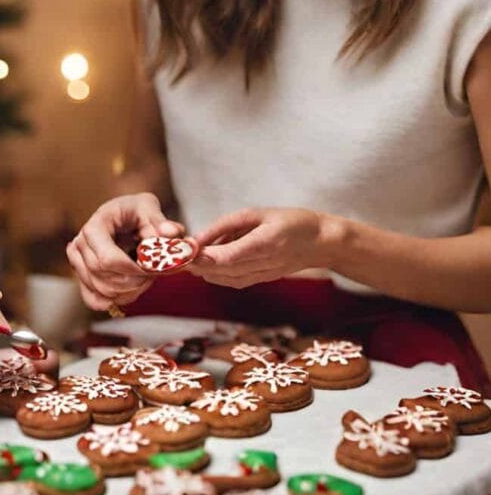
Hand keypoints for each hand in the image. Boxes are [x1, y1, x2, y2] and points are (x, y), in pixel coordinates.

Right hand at [66, 193, 185, 310]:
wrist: (126, 215)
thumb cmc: (137, 211)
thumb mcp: (151, 210)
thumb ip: (162, 223)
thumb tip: (171, 232)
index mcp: (97, 224)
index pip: (107, 259)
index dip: (132, 270)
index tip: (152, 270)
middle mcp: (81, 241)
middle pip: (102, 276)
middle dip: (132, 282)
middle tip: (153, 276)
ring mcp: (78, 259)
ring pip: (98, 289)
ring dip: (127, 292)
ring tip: (145, 279)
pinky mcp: (81, 273)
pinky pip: (91, 298)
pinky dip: (111, 302)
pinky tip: (127, 295)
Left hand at [188, 207, 329, 287]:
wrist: (321, 242)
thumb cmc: (290, 221)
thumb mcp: (258, 213)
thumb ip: (226, 225)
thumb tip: (197, 238)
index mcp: (265, 243)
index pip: (228, 256)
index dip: (204, 257)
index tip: (184, 251)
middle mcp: (264, 263)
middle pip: (222, 271)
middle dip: (196, 265)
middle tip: (174, 256)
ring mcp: (263, 275)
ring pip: (225, 279)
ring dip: (203, 271)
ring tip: (184, 259)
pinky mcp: (261, 280)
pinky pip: (233, 281)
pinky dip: (215, 275)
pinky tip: (203, 266)